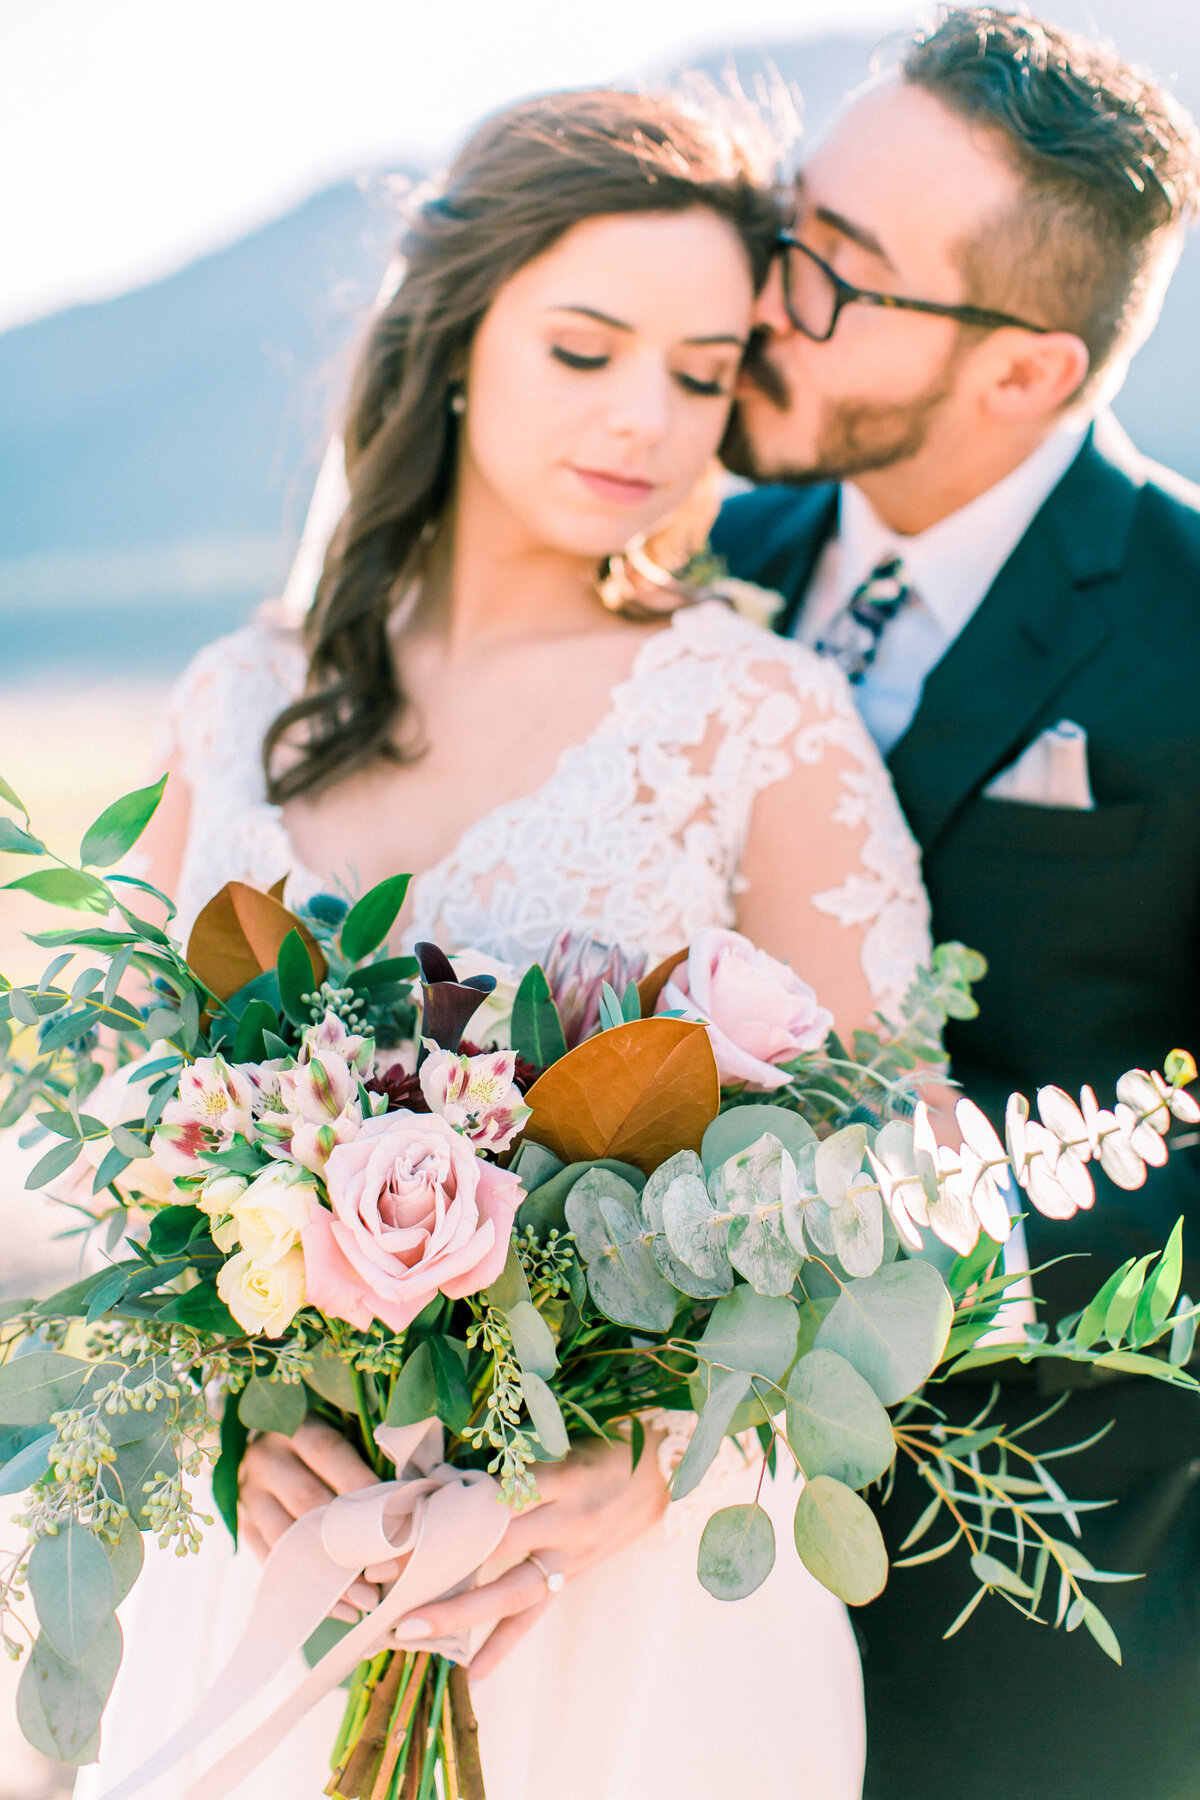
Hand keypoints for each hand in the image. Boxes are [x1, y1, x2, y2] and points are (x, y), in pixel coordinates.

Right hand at [238, 1418, 384, 1621]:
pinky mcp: (243, 1526)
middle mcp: (266, 1459)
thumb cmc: (320, 1445)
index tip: (396, 1518)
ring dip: (329, 1575)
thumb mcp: (337, 1433)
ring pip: (287, 1539)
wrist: (257, 1447)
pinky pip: (272, 1563)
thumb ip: (366, 1460)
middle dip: (348, 1541)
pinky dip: (307, 1590)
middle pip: (307, 1501)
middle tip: (386, 1572)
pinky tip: (338, 1608)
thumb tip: (411, 1502)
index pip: (329, 1452)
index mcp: (296, 1428)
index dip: (362, 1485)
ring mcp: (249, 1495)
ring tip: (365, 1600)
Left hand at [387, 1423, 669, 1679]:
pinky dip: (502, 1645)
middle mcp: (566, 1521)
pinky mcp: (571, 1577)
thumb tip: (443, 1474)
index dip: (446, 1510)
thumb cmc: (604, 1447)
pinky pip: (533, 1616)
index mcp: (561, 1477)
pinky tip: (471, 1675)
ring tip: (409, 1631)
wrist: (667, 1475)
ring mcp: (569, 1555)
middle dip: (434, 1563)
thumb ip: (513, 1460)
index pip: (494, 1497)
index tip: (395, 1520)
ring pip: (507, 1591)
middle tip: (380, 1577)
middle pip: (490, 1547)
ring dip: (456, 1613)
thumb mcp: (563, 1439)